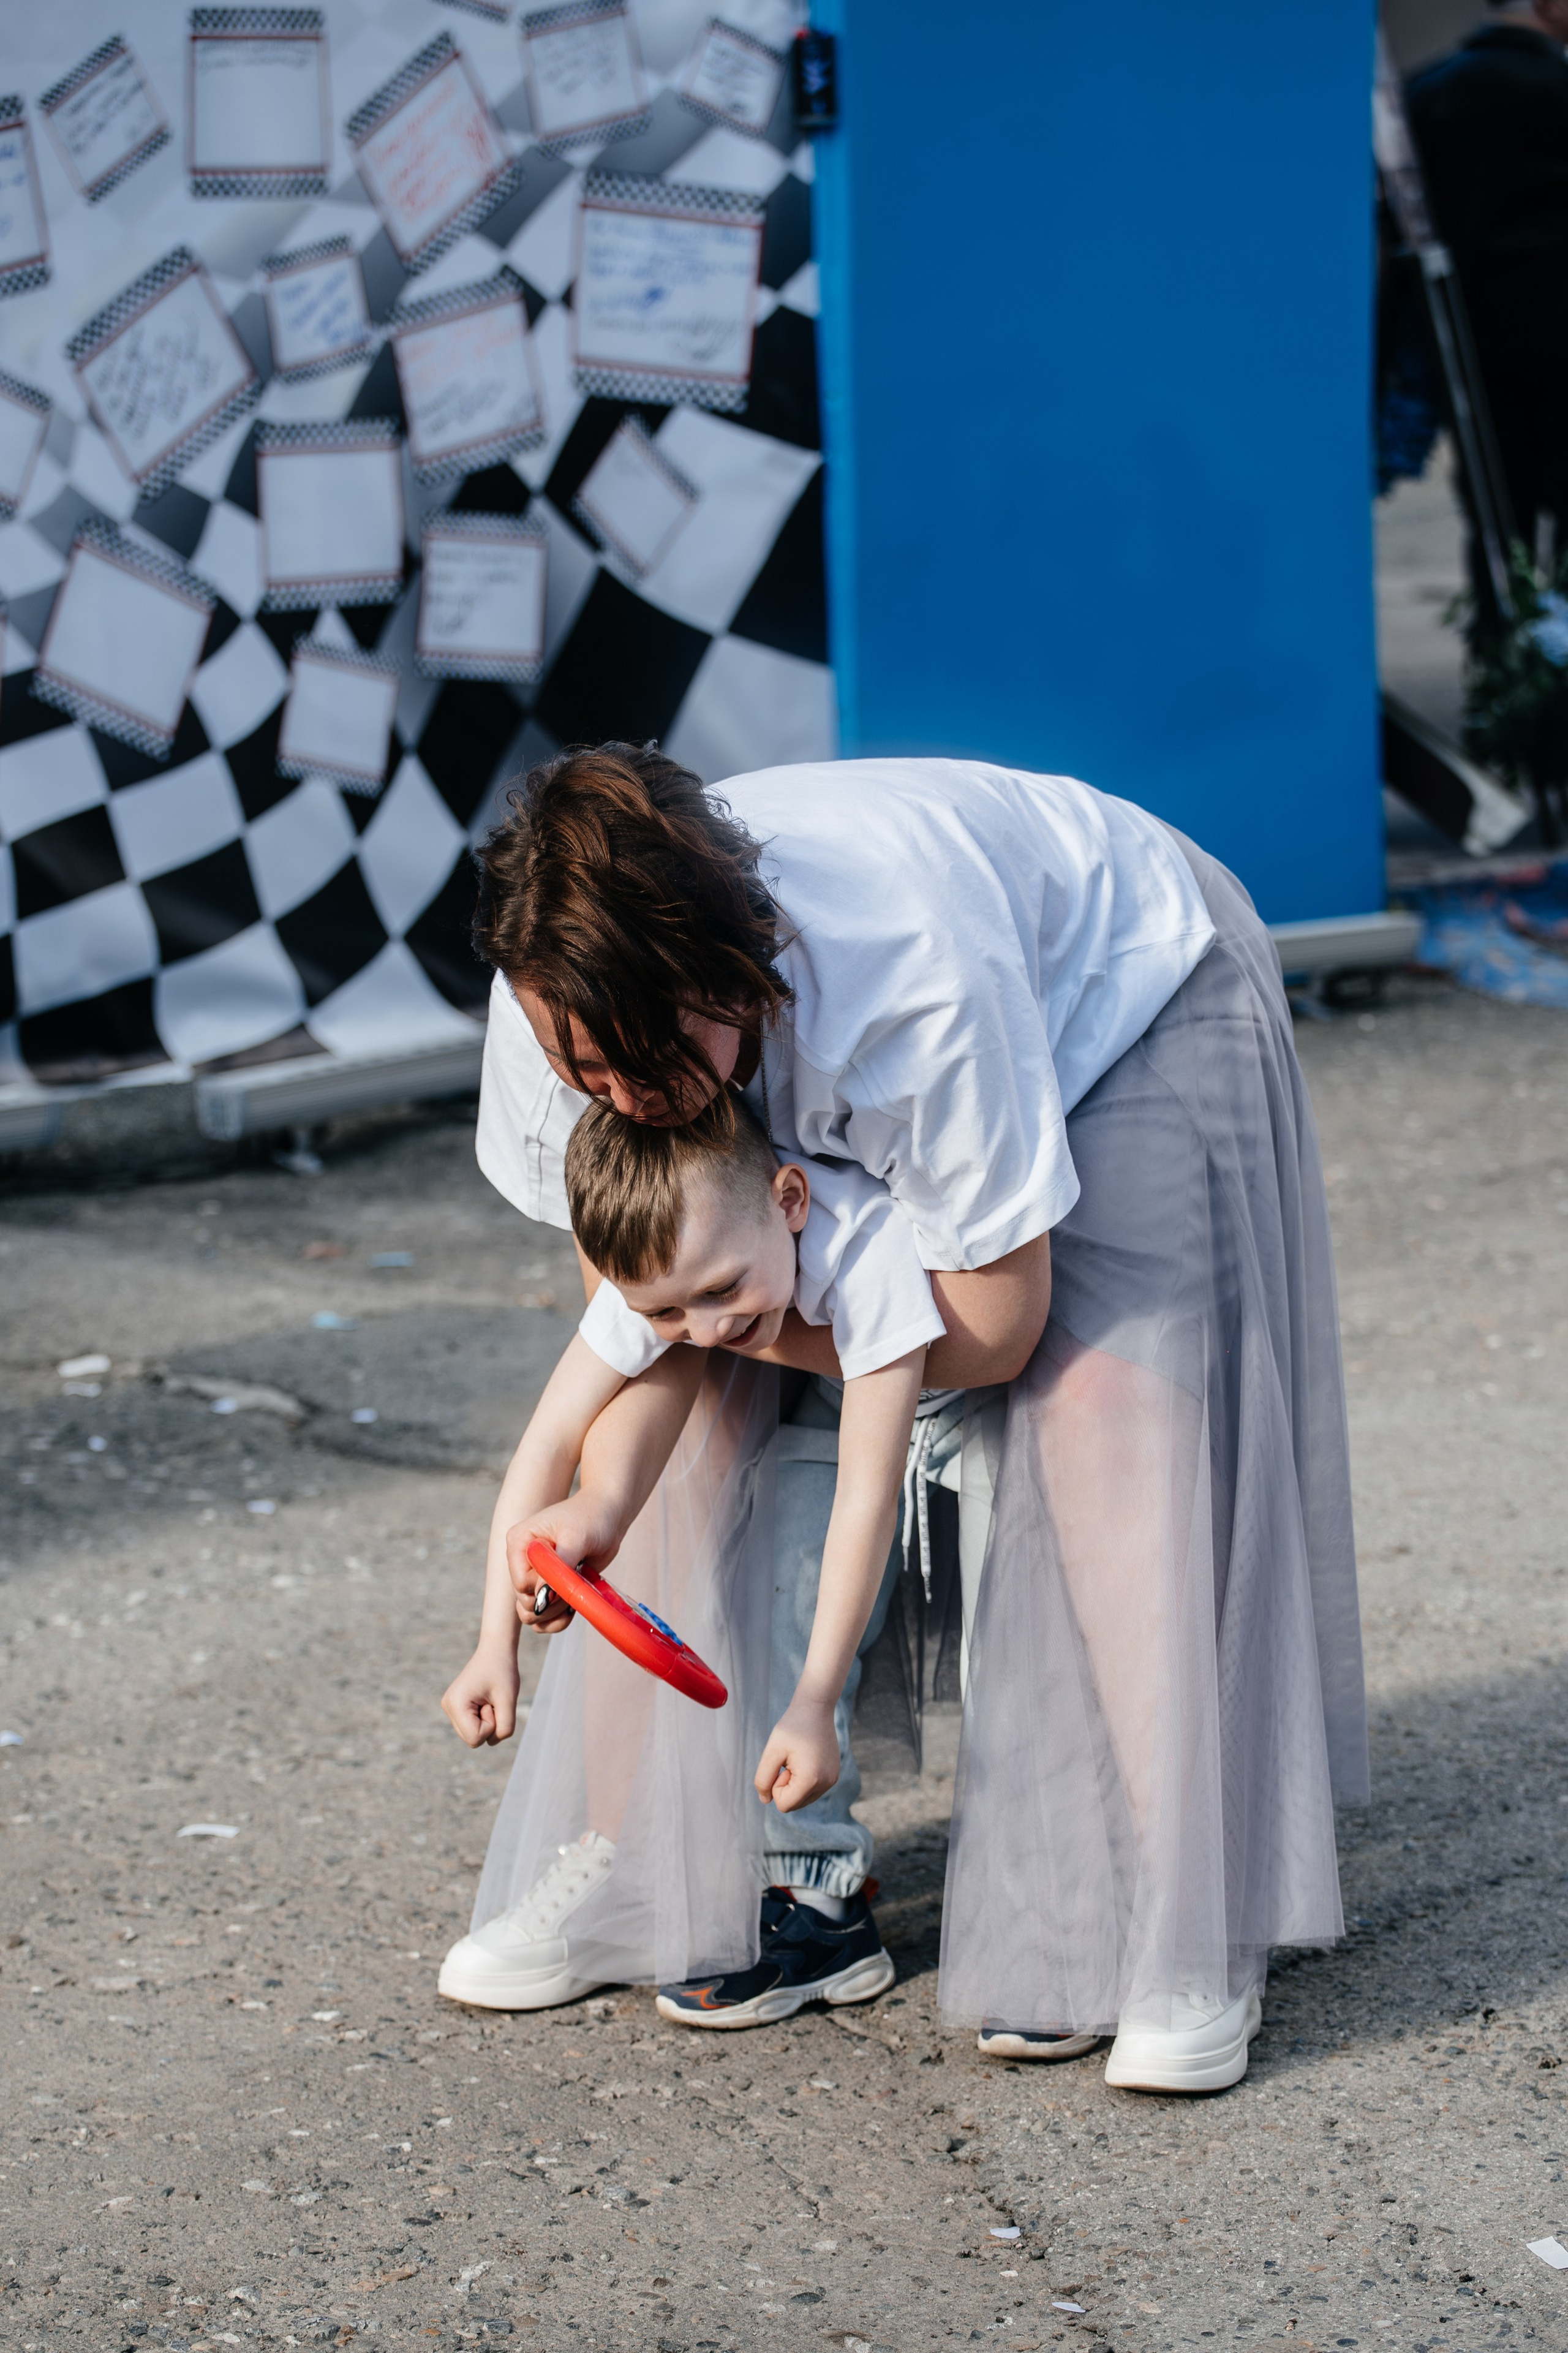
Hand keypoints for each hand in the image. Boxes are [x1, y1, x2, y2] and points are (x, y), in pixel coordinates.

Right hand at [442, 1642, 520, 1747]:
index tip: (493, 1703)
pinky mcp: (455, 1707)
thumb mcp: (509, 1701)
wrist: (495, 1650)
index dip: (492, 1725)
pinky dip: (483, 1718)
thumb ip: (505, 1728)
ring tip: (488, 1699)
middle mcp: (448, 1706)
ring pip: (473, 1735)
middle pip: (473, 1740)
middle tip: (492, 1701)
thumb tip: (492, 1741)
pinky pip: (472, 1726)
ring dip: (487, 1722)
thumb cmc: (503, 1671)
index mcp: (456, 1704)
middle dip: (489, 1725)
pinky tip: (484, 1700)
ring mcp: (449, 1707)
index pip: (476, 1739)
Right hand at [505, 1488, 628, 1634]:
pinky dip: (557, 1620)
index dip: (546, 1587)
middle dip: (553, 1602)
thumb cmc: (592, 1518)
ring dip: (555, 1614)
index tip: (568, 1572)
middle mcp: (521, 1561)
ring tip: (577, 1592)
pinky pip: (543, 1619)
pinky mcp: (548, 1588)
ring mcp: (534, 1576)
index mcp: (519, 1541)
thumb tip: (542, 1597)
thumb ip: (558, 1566)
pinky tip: (574, 1608)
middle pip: (525, 1602)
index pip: (521, 1583)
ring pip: (531, 1615)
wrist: (609, 1516)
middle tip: (576, 1582)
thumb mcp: (576, 1537)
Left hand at [753, 1696, 840, 1814]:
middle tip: (789, 1760)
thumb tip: (766, 1800)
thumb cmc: (791, 1727)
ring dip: (794, 1783)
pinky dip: (804, 1779)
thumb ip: (763, 1779)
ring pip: (803, 1799)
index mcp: (811, 1780)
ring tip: (798, 1758)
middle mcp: (826, 1784)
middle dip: (785, 1786)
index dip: (776, 1786)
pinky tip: (805, 1758)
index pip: (784, 1805)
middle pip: (794, 1804)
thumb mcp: (771, 1752)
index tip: (782, 1764)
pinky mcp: (834, 1775)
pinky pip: (812, 1790)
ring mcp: (832, 1780)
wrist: (815, 1707)